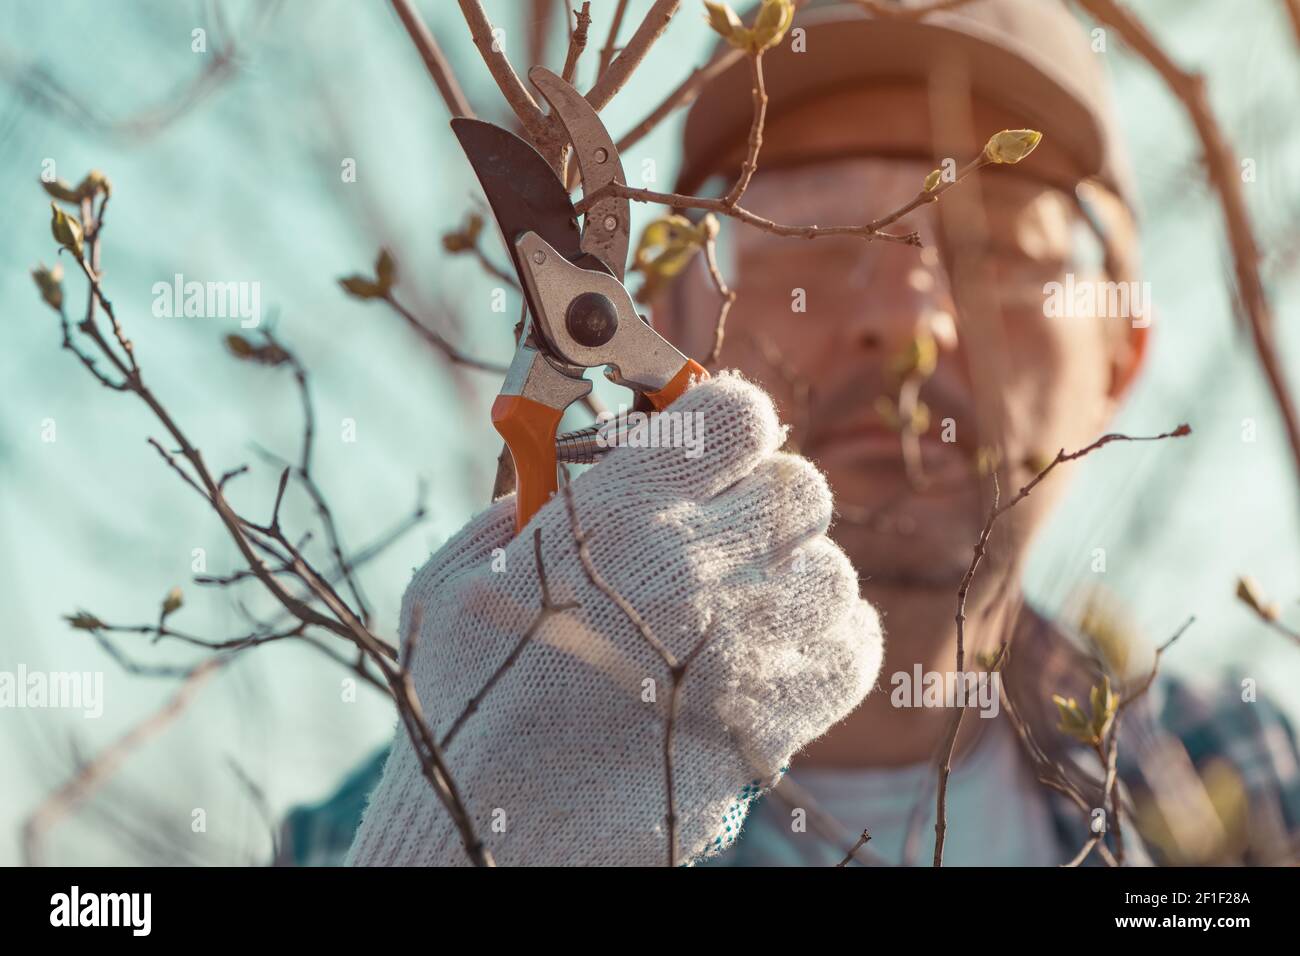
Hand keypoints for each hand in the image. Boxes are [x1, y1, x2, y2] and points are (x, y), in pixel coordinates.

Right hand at [348, 372, 883, 865]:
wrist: (498, 831)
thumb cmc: (467, 699)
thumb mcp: (465, 569)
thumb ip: (541, 500)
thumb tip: (610, 463)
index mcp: (619, 517)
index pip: (737, 415)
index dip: (729, 421)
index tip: (711, 442)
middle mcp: (697, 571)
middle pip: (800, 487)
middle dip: (762, 499)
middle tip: (720, 529)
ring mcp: (749, 648)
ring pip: (831, 568)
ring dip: (790, 575)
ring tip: (734, 604)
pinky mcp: (778, 720)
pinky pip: (854, 644)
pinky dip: (826, 638)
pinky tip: (772, 648)